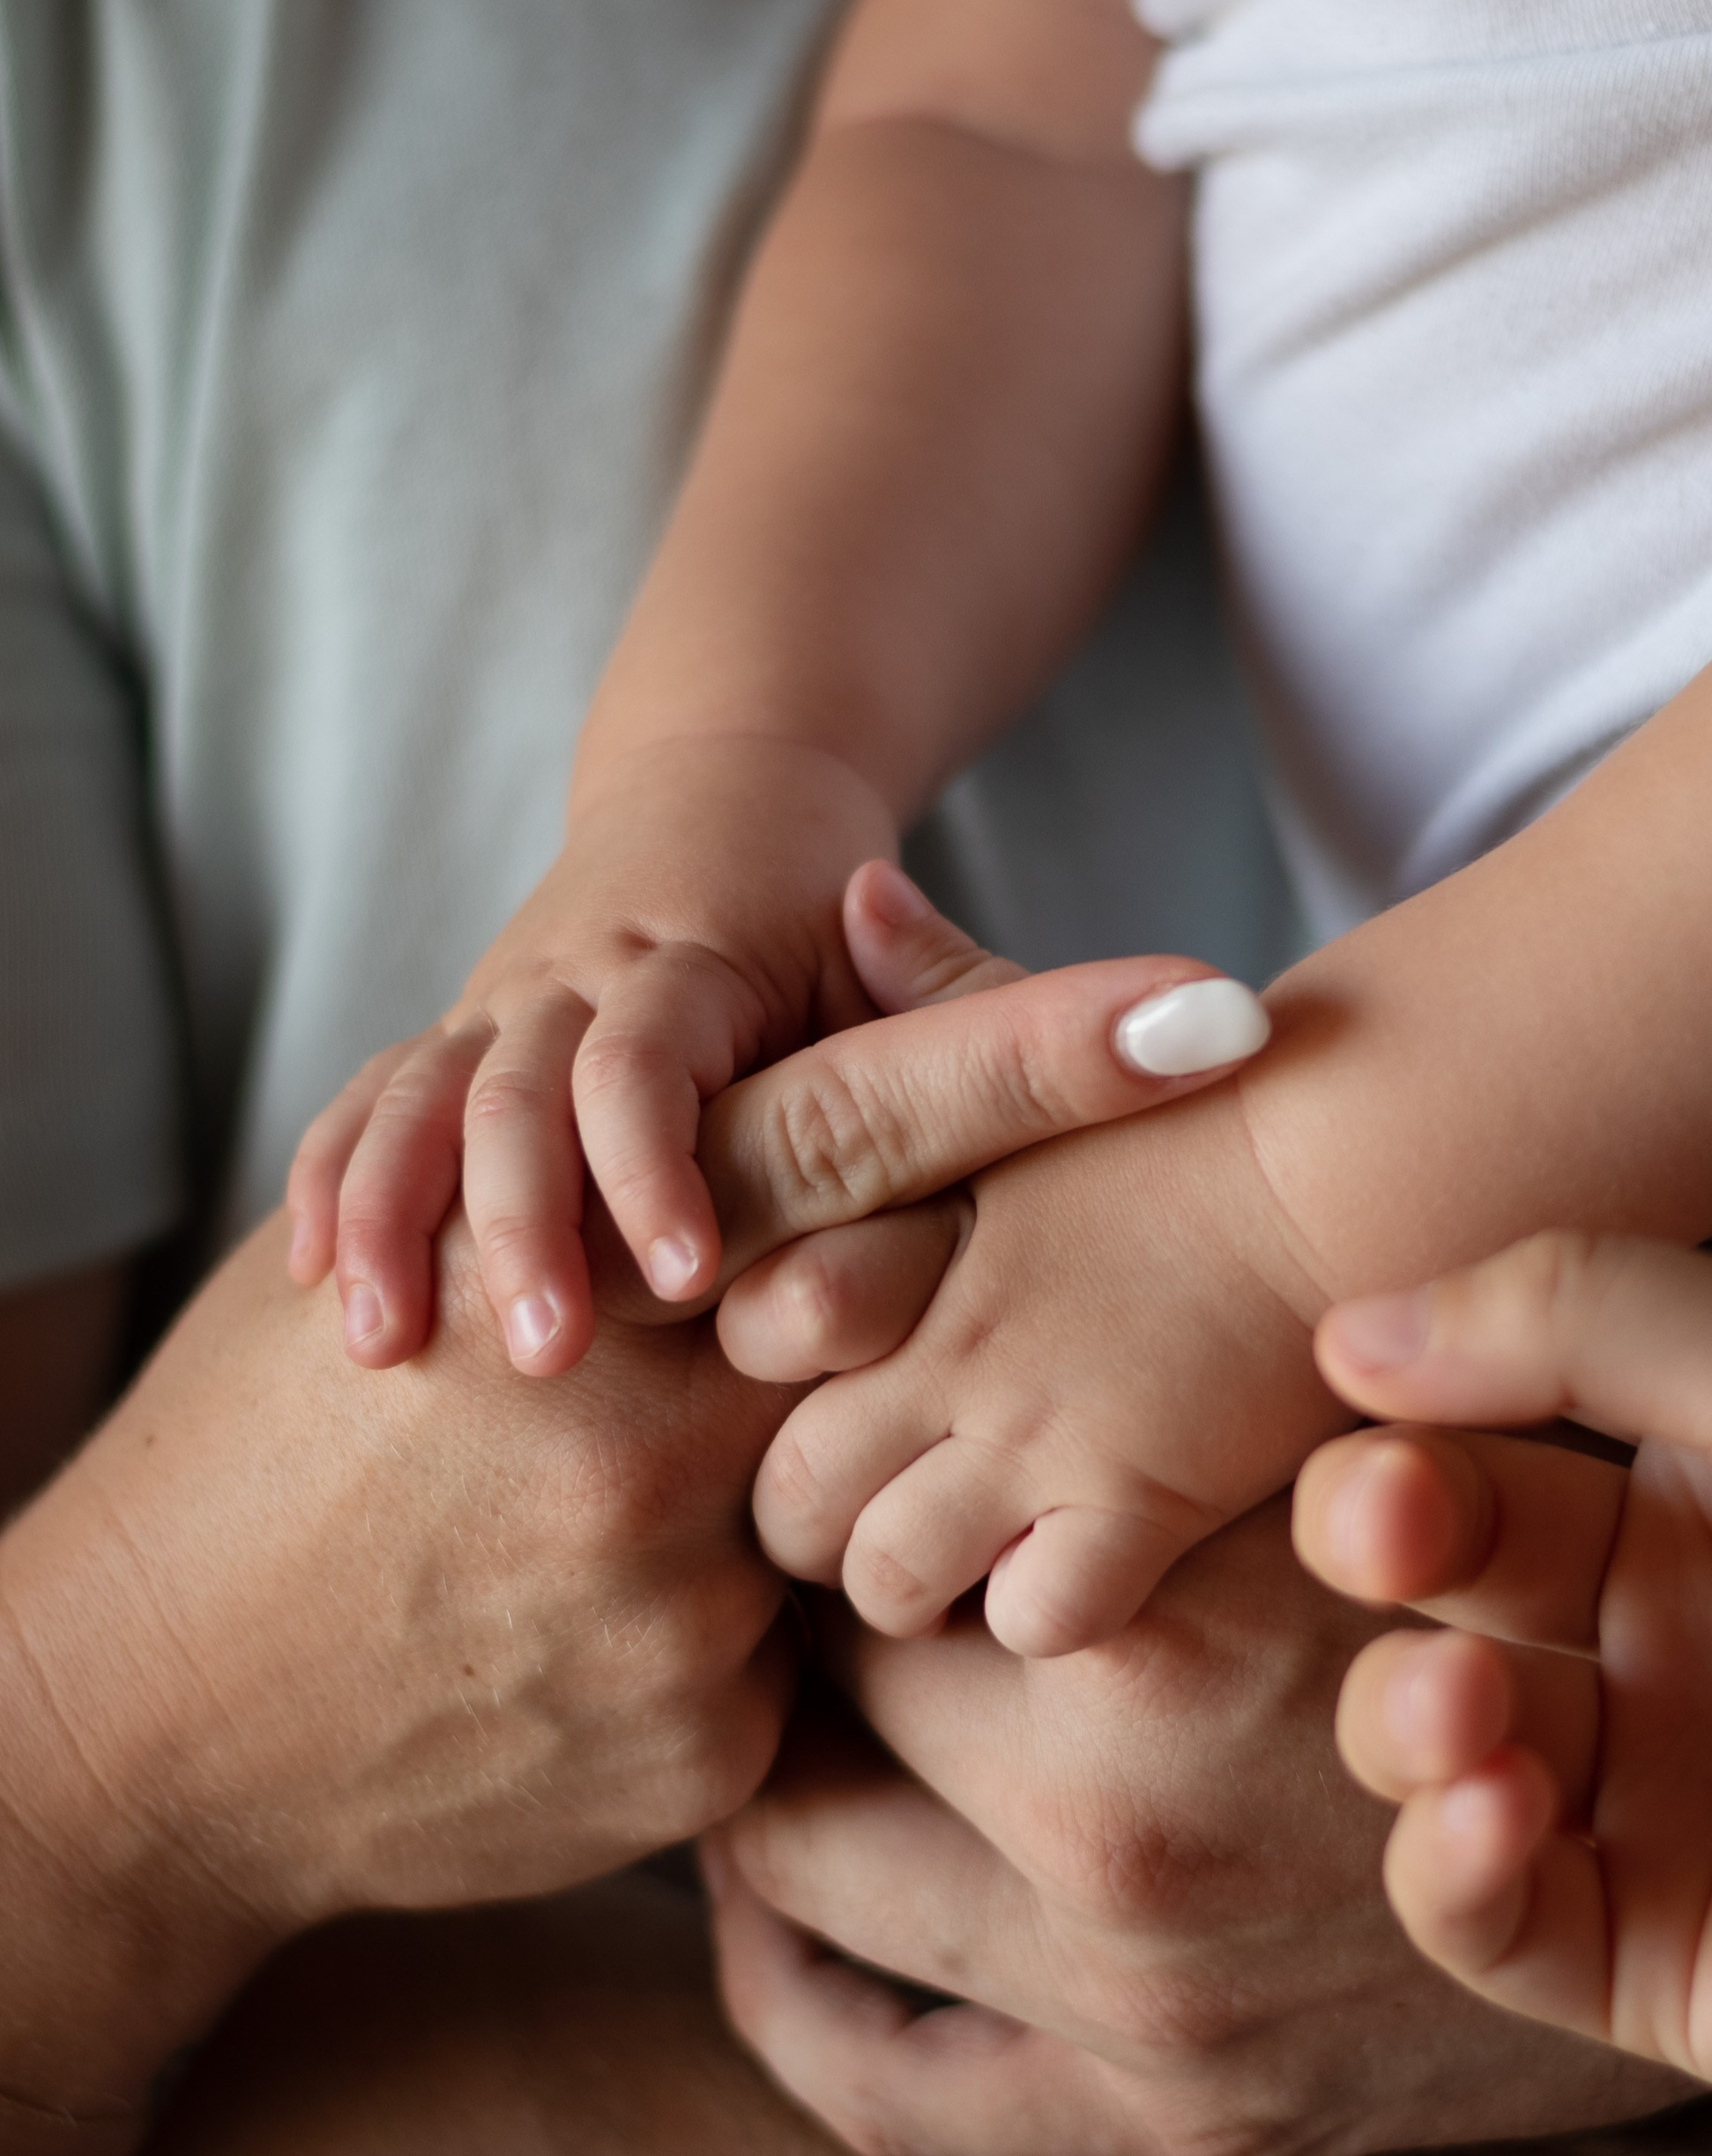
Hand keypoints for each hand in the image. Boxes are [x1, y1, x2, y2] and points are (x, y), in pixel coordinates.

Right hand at [0, 893, 1284, 2113]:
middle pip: (911, 1316)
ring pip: (864, 1508)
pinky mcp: (707, 1736)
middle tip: (969, 1304)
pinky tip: (586, 1666)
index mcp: (589, 1259)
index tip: (1208, 1009)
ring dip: (795, 1508)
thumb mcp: (413, 1274)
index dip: (1040, 1058)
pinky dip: (741, 1651)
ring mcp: (691, 1584)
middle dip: (957, 1315)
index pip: (860, 1125)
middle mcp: (662, 1409)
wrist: (152, 1711)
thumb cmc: (284, 1457)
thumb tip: (788, 1143)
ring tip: (607, 1541)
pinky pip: (810, 1672)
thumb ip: (595, 1204)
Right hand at [285, 736, 893, 1374]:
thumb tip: (957, 1111)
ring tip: (382, 1344)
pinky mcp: (457, 1037)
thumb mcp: (883, 977)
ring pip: (419, 1100)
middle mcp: (572, 978)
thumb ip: (914, 1043)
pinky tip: (311, 1275)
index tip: (686, 1277)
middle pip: (513, 1095)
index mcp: (687, 966)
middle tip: (539, 1357)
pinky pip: (375, 1100)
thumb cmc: (832, 928)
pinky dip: (337, 1178)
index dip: (657, 1165)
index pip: (645, 1063)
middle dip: (517, 1228)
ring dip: (392, 1218)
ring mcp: (499, 1006)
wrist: (726, 799)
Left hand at [702, 1494, 1690, 2155]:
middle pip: (810, 1728)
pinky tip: (776, 1924)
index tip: (812, 1467)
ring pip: (806, 1901)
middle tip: (765, 1598)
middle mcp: (1124, 1858)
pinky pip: (893, 2091)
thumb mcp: (1404, 1445)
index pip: (870, 1570)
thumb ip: (1192, 1401)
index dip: (828, 1503)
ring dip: (764, 1802)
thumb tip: (980, 1288)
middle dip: (779, 1650)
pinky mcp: (1178, 2134)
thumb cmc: (1584, 1575)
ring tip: (760, 1726)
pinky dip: (800, 2001)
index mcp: (1159, 1667)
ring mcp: (1145, 2023)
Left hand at [741, 1047, 1337, 1658]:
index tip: (834, 1387)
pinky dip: (1050, 1614)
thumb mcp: (1048, 1034)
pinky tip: (1090, 1565)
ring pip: (886, 1576)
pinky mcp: (1140, 1500)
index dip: (776, 1383)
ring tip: (979, 1554)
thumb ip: (935, 992)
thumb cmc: (1208, 1100)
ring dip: (925, 1584)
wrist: (1357, 1154)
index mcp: (903, 1224)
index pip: (746, 1340)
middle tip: (895, 1505)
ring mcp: (1035, 1424)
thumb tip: (856, 892)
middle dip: (822, 1523)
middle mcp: (943, 1335)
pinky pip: (1035, 1618)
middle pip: (786, 1496)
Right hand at [1298, 1232, 1711, 2155]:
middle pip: (1442, 1574)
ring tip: (1469, 1714)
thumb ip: (1586, 1313)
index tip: (1362, 1395)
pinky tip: (1498, 1817)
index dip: (1408, 1417)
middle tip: (1394, 1536)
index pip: (1491, 1429)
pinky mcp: (1654, 1956)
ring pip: (1431, 1746)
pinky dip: (1447, 1867)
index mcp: (1710, 1481)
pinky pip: (1485, 1918)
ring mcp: (1658, 1800)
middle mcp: (1668, 1633)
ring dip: (1404, 1720)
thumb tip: (1349, 1324)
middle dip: (1385, 1542)